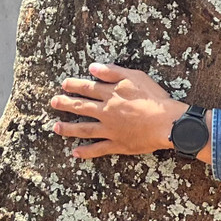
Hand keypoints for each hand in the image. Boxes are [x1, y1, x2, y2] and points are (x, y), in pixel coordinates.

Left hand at [50, 63, 193, 159]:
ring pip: (84, 129)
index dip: (74, 85)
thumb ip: (112, 72)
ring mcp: (110, 130)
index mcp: (110, 94)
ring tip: (56, 128)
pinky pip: (98, 149)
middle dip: (65, 105)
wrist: (166, 122)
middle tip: (53, 103)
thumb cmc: (154, 98)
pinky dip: (86, 152)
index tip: (64, 85)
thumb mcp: (135, 77)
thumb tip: (92, 68)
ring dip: (69, 128)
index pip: (87, 88)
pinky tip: (75, 153)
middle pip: (81, 107)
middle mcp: (106, 111)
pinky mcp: (118, 144)